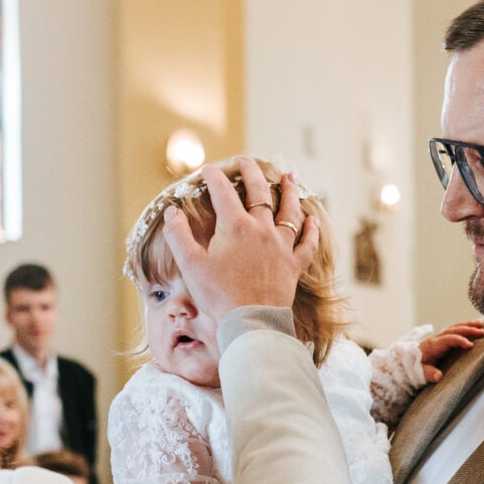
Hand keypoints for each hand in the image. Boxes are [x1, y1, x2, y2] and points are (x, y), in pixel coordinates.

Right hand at [162, 157, 320, 320]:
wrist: (250, 322)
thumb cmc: (218, 295)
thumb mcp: (190, 265)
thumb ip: (178, 235)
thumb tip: (171, 211)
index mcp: (235, 226)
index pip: (222, 192)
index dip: (213, 177)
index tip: (207, 169)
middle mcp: (261, 229)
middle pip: (259, 192)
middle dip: (251, 172)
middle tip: (245, 161)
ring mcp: (281, 246)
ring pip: (288, 211)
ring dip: (289, 191)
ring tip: (289, 175)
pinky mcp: (293, 265)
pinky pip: (306, 243)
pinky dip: (310, 230)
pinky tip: (312, 219)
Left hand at [418, 320, 483, 383]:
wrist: (406, 362)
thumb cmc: (415, 368)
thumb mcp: (421, 373)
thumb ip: (430, 374)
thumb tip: (439, 376)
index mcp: (432, 346)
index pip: (448, 339)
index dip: (459, 341)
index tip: (471, 345)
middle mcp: (436, 338)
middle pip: (453, 330)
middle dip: (467, 330)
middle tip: (481, 332)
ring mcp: (439, 337)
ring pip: (454, 327)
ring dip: (467, 325)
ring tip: (480, 325)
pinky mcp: (441, 338)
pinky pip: (454, 329)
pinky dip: (464, 327)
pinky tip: (473, 327)